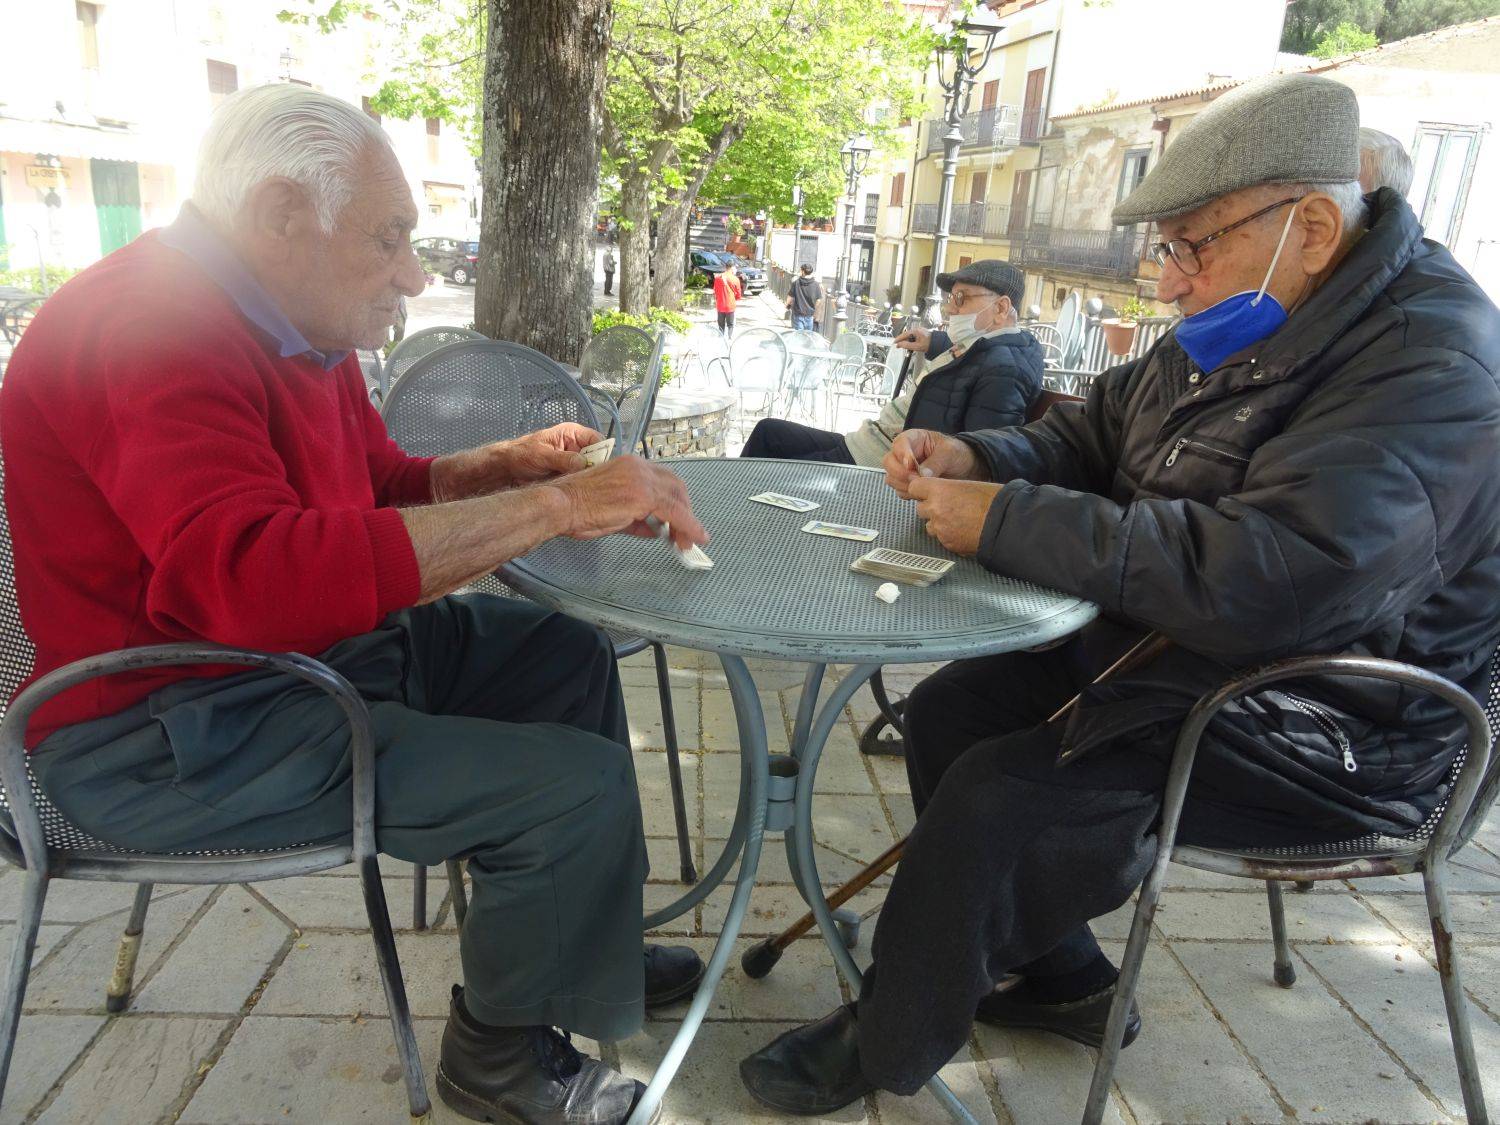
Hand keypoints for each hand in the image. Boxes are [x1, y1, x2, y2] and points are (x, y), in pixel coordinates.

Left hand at [488, 423, 602, 485]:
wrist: (507, 469)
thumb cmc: (521, 454)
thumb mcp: (542, 455)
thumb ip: (563, 459)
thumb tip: (583, 463)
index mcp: (572, 434)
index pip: (597, 440)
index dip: (602, 453)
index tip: (600, 467)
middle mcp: (576, 446)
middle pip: (597, 457)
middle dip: (595, 469)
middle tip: (591, 481)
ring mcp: (573, 461)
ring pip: (590, 470)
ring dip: (587, 479)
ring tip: (584, 488)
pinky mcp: (569, 474)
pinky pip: (581, 479)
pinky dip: (580, 485)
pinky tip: (578, 492)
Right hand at [548, 456, 708, 549]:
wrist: (560, 505)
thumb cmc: (576, 509)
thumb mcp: (613, 512)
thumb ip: (636, 520)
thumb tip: (655, 530)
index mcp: (629, 466)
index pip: (662, 480)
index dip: (674, 501)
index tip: (678, 520)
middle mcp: (639, 467)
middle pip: (676, 486)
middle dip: (684, 510)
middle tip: (685, 532)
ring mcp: (642, 479)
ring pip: (678, 499)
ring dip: (687, 521)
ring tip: (687, 541)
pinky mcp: (644, 495)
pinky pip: (675, 512)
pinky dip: (688, 526)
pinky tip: (692, 538)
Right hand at [883, 429, 983, 497]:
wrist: (964, 468)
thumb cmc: (957, 453)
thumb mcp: (950, 452)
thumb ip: (935, 462)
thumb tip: (922, 475)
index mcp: (913, 439)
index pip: (899, 444)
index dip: (902, 455)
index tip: (911, 465)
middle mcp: (904, 453)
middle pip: (888, 462)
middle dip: (900, 472)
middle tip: (916, 479)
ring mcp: (903, 470)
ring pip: (891, 478)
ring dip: (903, 484)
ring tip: (921, 486)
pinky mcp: (907, 484)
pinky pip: (899, 490)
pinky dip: (908, 493)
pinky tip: (921, 492)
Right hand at [893, 326, 929, 352]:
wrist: (938, 344)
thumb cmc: (929, 344)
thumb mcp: (916, 346)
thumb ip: (907, 345)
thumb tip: (899, 344)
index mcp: (916, 331)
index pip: (904, 334)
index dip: (898, 339)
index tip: (894, 342)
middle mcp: (917, 329)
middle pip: (906, 335)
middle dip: (903, 340)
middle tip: (899, 346)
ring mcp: (920, 331)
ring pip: (910, 336)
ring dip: (907, 341)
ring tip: (906, 346)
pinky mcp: (921, 333)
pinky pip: (914, 336)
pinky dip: (911, 340)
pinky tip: (911, 345)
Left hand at [907, 476, 1001, 556]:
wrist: (1007, 524)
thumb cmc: (994, 500)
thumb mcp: (969, 485)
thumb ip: (949, 490)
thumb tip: (941, 493)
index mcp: (940, 490)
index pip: (914, 488)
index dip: (921, 490)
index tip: (928, 492)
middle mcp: (935, 509)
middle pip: (921, 508)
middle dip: (931, 508)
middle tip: (949, 507)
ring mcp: (940, 529)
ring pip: (930, 526)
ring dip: (938, 523)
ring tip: (958, 520)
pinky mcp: (948, 543)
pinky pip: (941, 539)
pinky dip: (949, 536)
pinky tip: (964, 531)